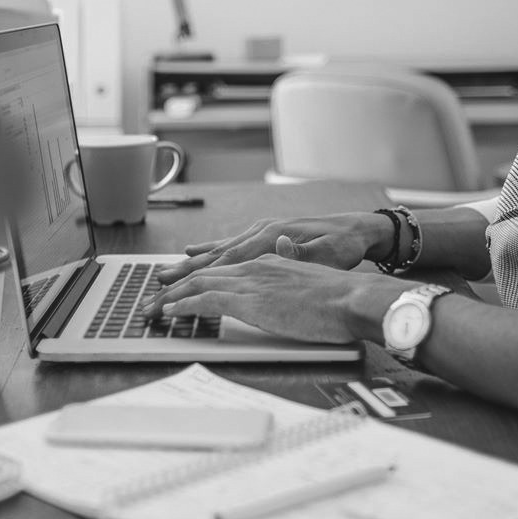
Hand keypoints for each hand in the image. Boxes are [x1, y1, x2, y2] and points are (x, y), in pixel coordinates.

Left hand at [140, 254, 409, 344]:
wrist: (352, 298)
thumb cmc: (340, 295)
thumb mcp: (312, 274)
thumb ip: (293, 264)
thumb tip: (285, 251)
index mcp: (269, 260)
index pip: (224, 266)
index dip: (198, 277)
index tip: (178, 287)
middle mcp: (255, 265)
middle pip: (204, 273)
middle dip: (174, 286)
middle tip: (152, 300)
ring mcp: (250, 281)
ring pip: (198, 284)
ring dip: (170, 297)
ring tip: (150, 309)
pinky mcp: (249, 300)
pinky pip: (205, 300)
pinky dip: (183, 305)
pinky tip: (168, 312)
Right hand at [153, 212, 385, 283]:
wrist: (359, 229)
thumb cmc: (344, 244)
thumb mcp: (330, 252)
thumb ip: (303, 252)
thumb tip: (284, 245)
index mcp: (272, 238)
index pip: (227, 260)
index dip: (199, 276)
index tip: (176, 289)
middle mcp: (262, 232)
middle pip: (216, 256)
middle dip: (185, 271)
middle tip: (158, 285)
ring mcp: (263, 232)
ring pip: (220, 250)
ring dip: (193, 262)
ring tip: (168, 271)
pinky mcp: (267, 234)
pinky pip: (231, 245)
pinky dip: (211, 250)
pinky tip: (197, 252)